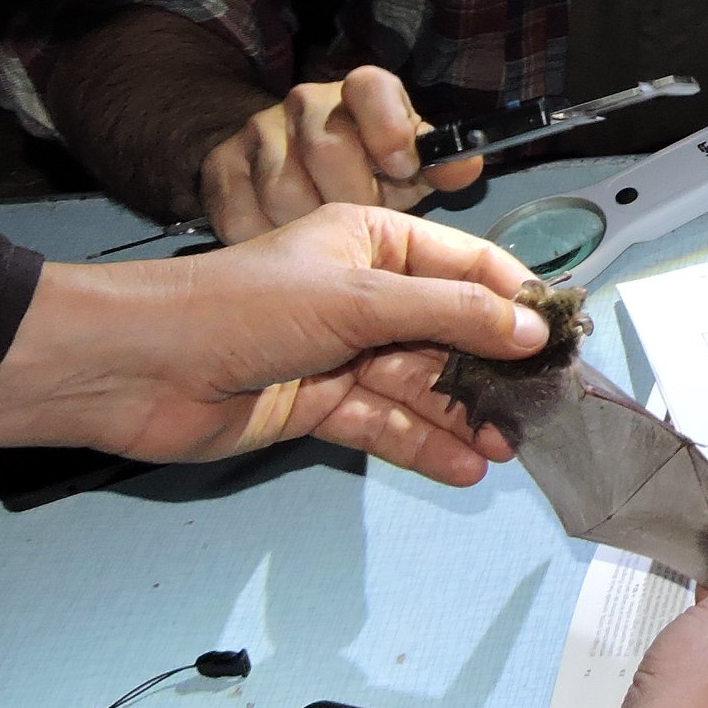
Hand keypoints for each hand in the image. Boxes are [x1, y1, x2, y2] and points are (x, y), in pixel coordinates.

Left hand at [0, 204, 550, 484]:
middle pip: (450, 330)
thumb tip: (532, 329)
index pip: (467, 264)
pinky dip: (424, 443)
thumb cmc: (242, 307)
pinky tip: (465, 466)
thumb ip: (450, 315)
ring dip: (465, 413)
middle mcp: (365, 292)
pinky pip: (387, 422)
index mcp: (374, 241)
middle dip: (496, 367)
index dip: (518, 298)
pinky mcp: (320, 404)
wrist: (139, 368)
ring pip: (422, 382)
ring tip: (513, 444)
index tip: (567, 334)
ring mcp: (343, 351)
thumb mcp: (359, 299)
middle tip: (547, 404)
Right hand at [200, 66, 482, 242]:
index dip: (388, 127)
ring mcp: (259, 131)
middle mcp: (307, 103)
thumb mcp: (409, 164)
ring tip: (327, 245)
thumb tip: (466, 167)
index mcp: (360, 93)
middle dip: (354, 200)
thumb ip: (441, 166)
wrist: (285, 165)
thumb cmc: (366, 169)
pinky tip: (286, 247)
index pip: (370, 86)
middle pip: (328, 149)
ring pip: (283, 189)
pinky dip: (269, 242)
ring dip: (311, 229)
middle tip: (366, 231)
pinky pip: (242, 215)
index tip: (401, 168)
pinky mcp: (222, 166)